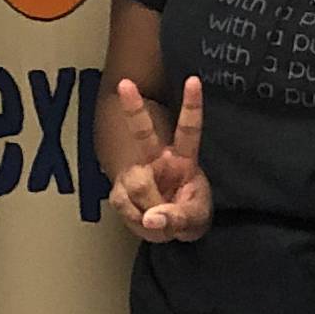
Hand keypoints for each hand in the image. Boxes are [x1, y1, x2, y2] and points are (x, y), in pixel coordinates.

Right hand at [105, 74, 210, 241]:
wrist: (170, 233)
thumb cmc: (189, 216)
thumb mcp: (195, 220)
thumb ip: (177, 218)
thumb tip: (151, 219)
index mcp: (183, 159)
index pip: (189, 130)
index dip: (192, 105)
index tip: (193, 80)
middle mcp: (156, 160)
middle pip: (142, 132)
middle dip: (133, 107)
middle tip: (125, 83)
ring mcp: (136, 173)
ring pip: (137, 182)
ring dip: (149, 208)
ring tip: (158, 219)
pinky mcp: (119, 192)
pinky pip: (123, 203)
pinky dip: (135, 219)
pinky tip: (143, 220)